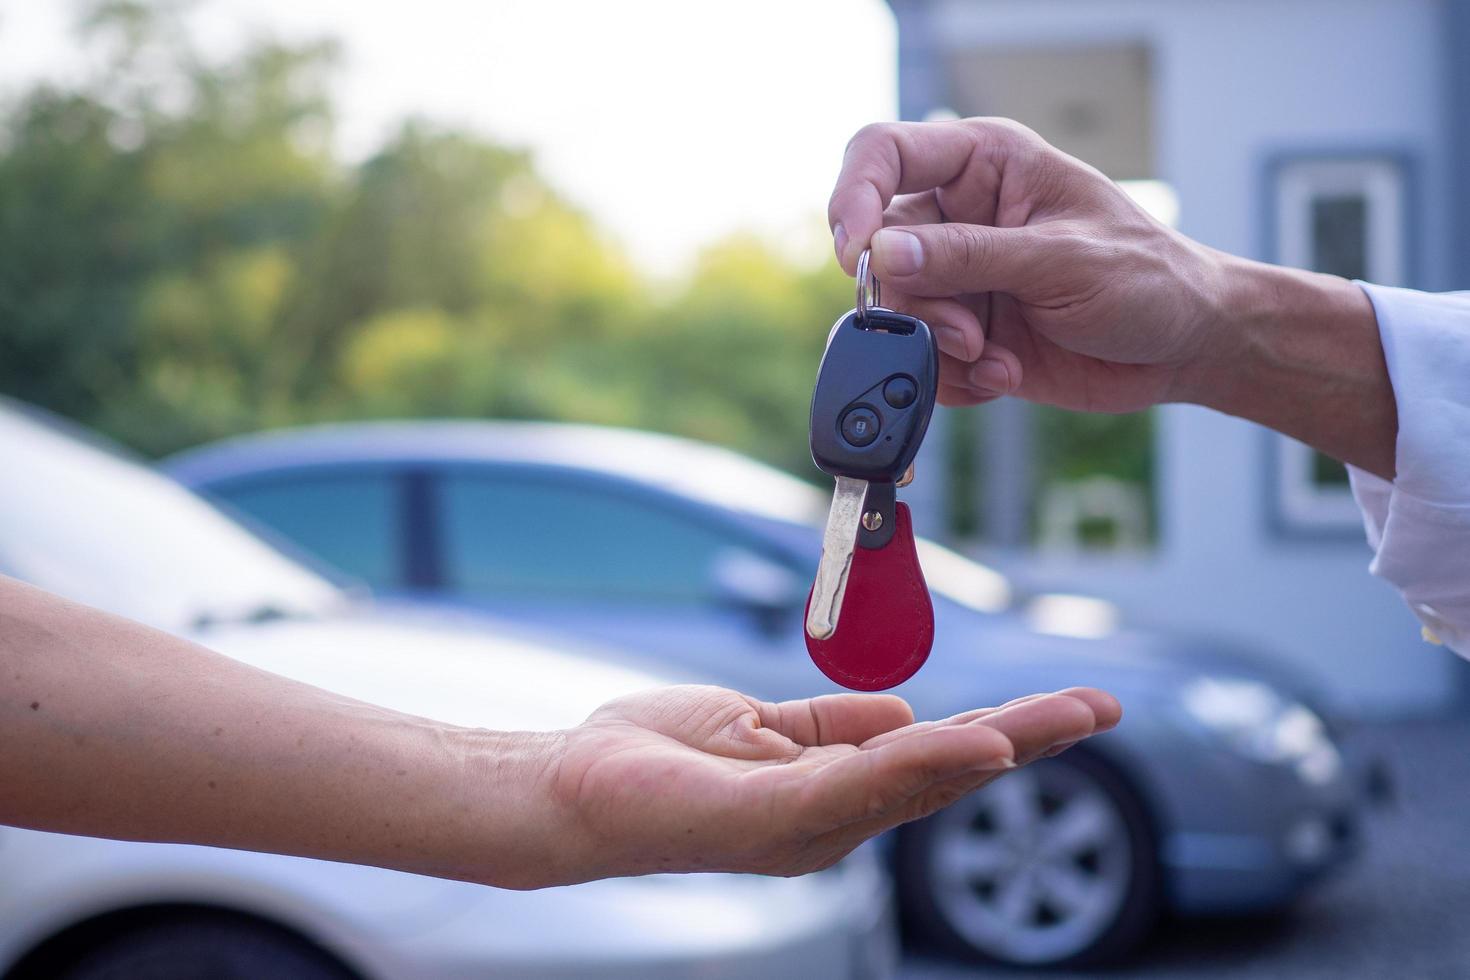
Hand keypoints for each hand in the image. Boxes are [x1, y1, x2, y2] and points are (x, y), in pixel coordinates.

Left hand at [548, 684, 1118, 880]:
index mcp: (832, 793)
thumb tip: (907, 710)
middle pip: (946, 774)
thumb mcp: (759, 725)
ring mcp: (802, 826)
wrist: (570, 787)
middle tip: (1100, 707)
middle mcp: (831, 820)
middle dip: (1026, 740)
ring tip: (1059, 718)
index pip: (934, 757)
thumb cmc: (655, 758)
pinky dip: (917, 761)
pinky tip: (968, 739)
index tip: (1068, 706)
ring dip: (994, 746)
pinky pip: (853, 785)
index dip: (1004, 732)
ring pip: (916, 780)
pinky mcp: (765, 819)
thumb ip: (830, 725)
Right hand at [826, 118, 1394, 475]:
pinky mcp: (966, 334)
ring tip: (995, 356)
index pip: (885, 154)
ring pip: (897, 313)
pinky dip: (955, 378)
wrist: (1186, 347)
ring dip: (939, 347)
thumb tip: (884, 253)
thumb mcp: (1062, 260)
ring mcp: (961, 279)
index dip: (855, 196)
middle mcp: (961, 217)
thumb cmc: (1148, 278)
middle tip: (965, 332)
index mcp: (984, 165)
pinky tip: (1005, 373)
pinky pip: (923, 360)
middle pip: (881, 249)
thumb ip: (970, 257)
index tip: (858, 252)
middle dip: (915, 301)